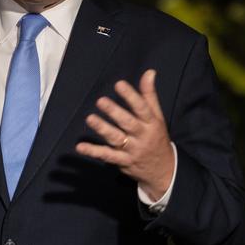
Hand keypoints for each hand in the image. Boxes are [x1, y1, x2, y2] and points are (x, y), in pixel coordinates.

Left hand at [75, 69, 173, 200]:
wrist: (164, 171)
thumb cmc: (157, 138)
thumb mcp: (157, 117)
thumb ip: (149, 95)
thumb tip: (149, 72)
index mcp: (151, 123)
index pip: (142, 108)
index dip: (131, 96)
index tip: (119, 84)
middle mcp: (142, 136)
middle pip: (128, 123)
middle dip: (115, 112)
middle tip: (101, 101)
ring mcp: (132, 150)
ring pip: (117, 139)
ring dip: (103, 129)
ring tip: (90, 119)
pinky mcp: (123, 162)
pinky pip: (107, 156)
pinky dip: (93, 152)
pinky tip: (81, 147)